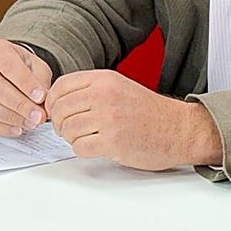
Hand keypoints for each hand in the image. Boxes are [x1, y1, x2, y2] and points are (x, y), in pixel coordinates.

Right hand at [0, 39, 52, 136]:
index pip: (9, 67)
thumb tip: (43, 103)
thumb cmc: (17, 67)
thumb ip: (40, 81)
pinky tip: (15, 128)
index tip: (40, 97)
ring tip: (30, 123)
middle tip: (38, 116)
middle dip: (20, 105)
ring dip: (11, 118)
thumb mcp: (34, 66)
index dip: (26, 84)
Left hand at [45, 69, 221, 169]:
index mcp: (104, 80)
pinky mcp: (113, 142)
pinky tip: (93, 147)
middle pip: (61, 109)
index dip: (52, 101)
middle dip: (60, 123)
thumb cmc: (149, 111)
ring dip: (71, 138)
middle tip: (68, 129)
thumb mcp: (118, 87)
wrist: (178, 129)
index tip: (56, 111)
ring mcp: (108, 118)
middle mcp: (104, 95)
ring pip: (68, 129)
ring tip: (84, 138)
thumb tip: (59, 101)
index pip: (61, 86)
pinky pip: (79, 147)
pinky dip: (81, 150)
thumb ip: (90, 90)